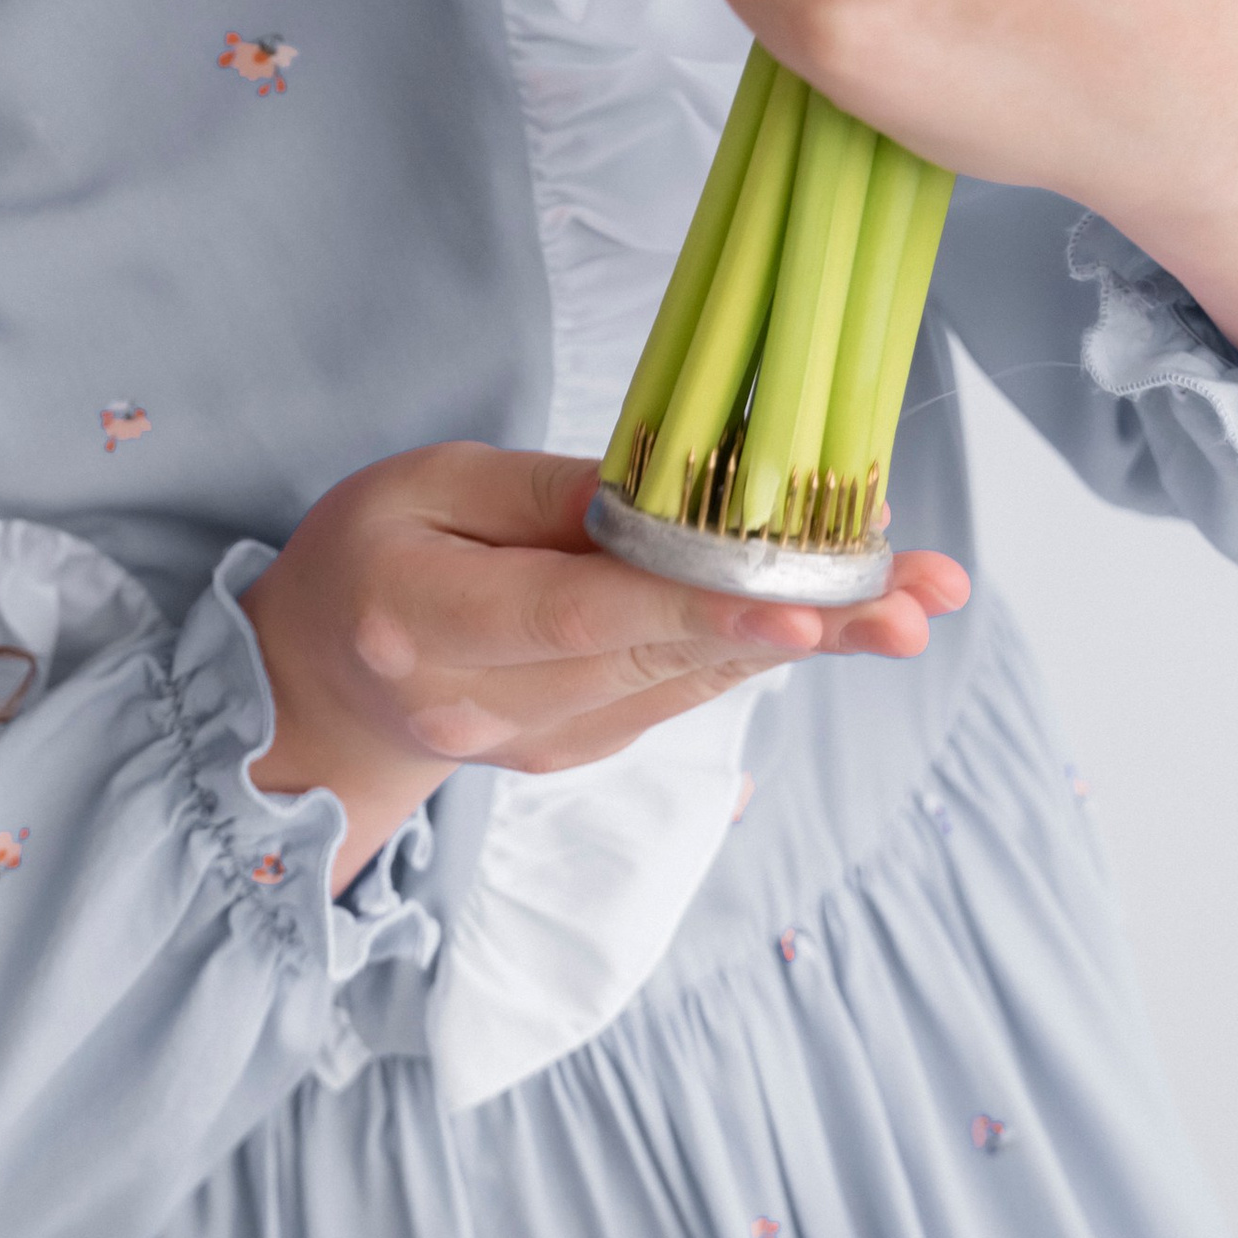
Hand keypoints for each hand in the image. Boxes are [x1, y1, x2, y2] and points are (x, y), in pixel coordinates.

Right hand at [242, 441, 966, 893]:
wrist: (321, 690)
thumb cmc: (368, 557)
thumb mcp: (426, 484)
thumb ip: (544, 492)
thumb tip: (674, 494)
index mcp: (428, 620)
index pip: (580, 620)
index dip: (697, 614)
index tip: (802, 613)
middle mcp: (490, 704)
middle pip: (659, 661)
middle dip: (801, 626)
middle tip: (916, 600)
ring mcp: (539, 745)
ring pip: (687, 684)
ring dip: (810, 642)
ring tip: (916, 598)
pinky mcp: (578, 754)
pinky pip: (676, 695)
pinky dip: (753, 651)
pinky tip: (833, 616)